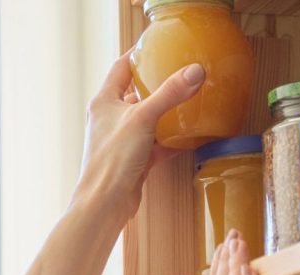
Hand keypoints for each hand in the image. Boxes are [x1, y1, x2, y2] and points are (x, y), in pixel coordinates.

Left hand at [75, 52, 204, 222]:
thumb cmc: (111, 160)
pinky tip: (189, 137)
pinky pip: (156, 144)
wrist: (105, 203)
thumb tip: (194, 71)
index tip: (157, 47)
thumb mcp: (143, 118)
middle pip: (136, 93)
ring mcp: (122, 140)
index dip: (138, 55)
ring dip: (166, 113)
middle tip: (180, 74)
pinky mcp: (134, 160)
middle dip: (158, 84)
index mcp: (104, 101)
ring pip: (148, 120)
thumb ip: (170, 94)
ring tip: (189, 101)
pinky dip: (171, 140)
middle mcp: (110, 118)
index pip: (121, 68)